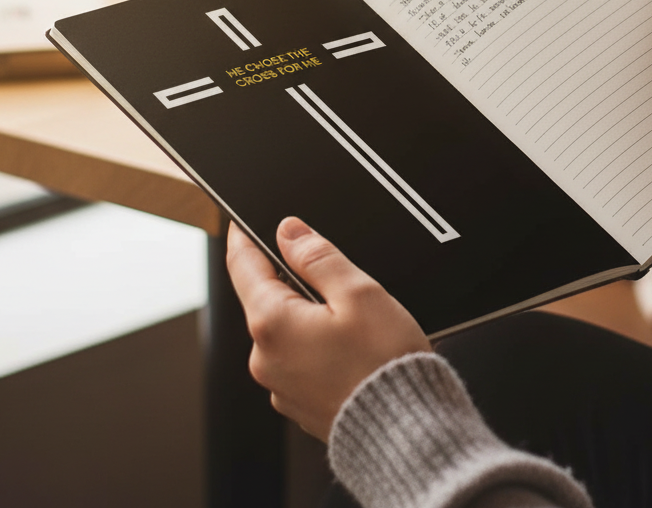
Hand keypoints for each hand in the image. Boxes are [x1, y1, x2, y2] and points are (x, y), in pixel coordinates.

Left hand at [226, 217, 430, 440]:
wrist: (408, 431)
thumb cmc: (386, 364)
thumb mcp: (358, 292)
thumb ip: (318, 256)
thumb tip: (289, 231)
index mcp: (272, 323)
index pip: (243, 266)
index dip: (245, 236)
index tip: (244, 221)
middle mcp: (265, 358)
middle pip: (266, 298)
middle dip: (291, 279)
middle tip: (332, 272)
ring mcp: (280, 385)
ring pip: (286, 330)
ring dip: (308, 315)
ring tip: (353, 318)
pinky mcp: (299, 403)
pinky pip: (300, 360)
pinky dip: (318, 345)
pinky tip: (352, 347)